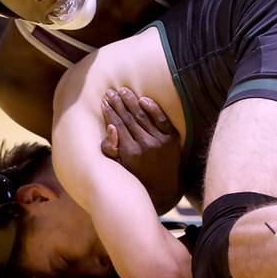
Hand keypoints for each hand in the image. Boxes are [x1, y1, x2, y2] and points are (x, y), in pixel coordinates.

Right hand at [101, 88, 181, 212]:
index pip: (117, 125)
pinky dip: (152, 108)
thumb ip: (110, 148)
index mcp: (129, 152)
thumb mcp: (119, 166)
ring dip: (132, 101)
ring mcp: (160, 141)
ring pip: (142, 116)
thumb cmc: (137, 174)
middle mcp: (144, 145)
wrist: (163, 186)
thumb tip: (110, 127)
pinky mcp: (172, 139)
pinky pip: (161, 119)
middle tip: (111, 91)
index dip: (109, 111)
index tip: (104, 101)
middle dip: (118, 103)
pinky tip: (143, 99)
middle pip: (128, 118)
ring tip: (123, 91)